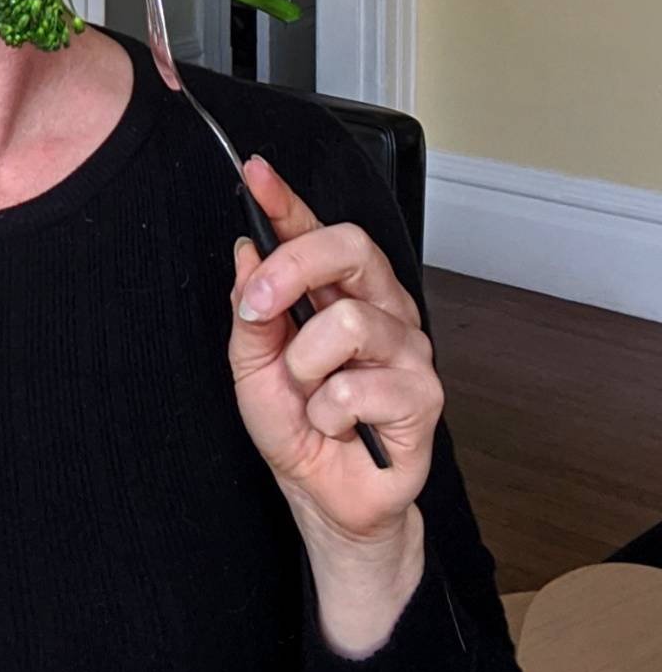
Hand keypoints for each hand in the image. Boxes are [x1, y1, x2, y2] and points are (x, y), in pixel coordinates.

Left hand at [228, 155, 443, 548]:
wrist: (326, 497)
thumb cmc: (297, 427)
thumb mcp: (252, 368)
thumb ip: (249, 312)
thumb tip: (247, 252)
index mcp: (338, 291)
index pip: (316, 230)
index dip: (286, 200)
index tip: (255, 173)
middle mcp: (379, 306)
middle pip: (349, 247)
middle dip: (293, 267)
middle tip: (259, 305)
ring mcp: (407, 348)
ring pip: (348, 322)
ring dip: (305, 367)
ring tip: (309, 398)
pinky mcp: (424, 395)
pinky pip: (357, 387)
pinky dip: (328, 413)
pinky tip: (337, 426)